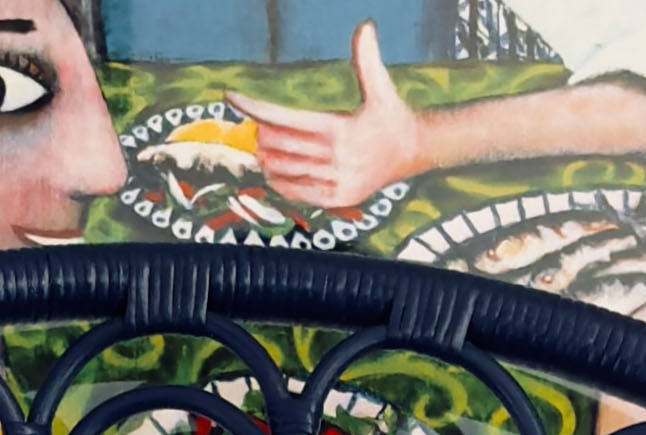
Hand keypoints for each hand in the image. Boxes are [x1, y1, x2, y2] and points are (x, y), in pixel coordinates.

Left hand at [225, 22, 423, 209]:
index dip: (253, 107)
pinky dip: (280, 183)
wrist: (414, 152)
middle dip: (262, 134)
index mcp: (340, 129)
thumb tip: (365, 25)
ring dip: (267, 160)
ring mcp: (337, 181)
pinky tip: (273, 173)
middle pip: (278, 145)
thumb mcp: (381, 88)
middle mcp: (337, 157)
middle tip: (258, 129)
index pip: (284, 118)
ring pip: (283, 171)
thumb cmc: (390, 116)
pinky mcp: (339, 199)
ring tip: (263, 151)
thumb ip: (367, 59)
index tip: (231, 97)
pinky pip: (297, 192)